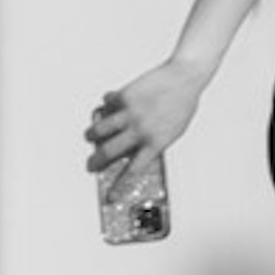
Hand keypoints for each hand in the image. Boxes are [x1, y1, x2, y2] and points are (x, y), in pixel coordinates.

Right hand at [87, 62, 198, 196]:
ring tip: (90, 136)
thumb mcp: (171, 132)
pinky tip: (105, 105)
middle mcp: (141, 130)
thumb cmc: (182, 105)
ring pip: (101, 130)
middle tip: (91, 166)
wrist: (184, 78)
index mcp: (156, 143)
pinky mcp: (124, 96)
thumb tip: (131, 151)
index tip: (110, 197)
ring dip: (92, 135)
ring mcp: (131, 113)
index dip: (119, 187)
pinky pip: (108, 105)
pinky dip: (105, 107)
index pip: (133, 172)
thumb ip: (152, 143)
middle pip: (110, 153)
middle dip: (96, 162)